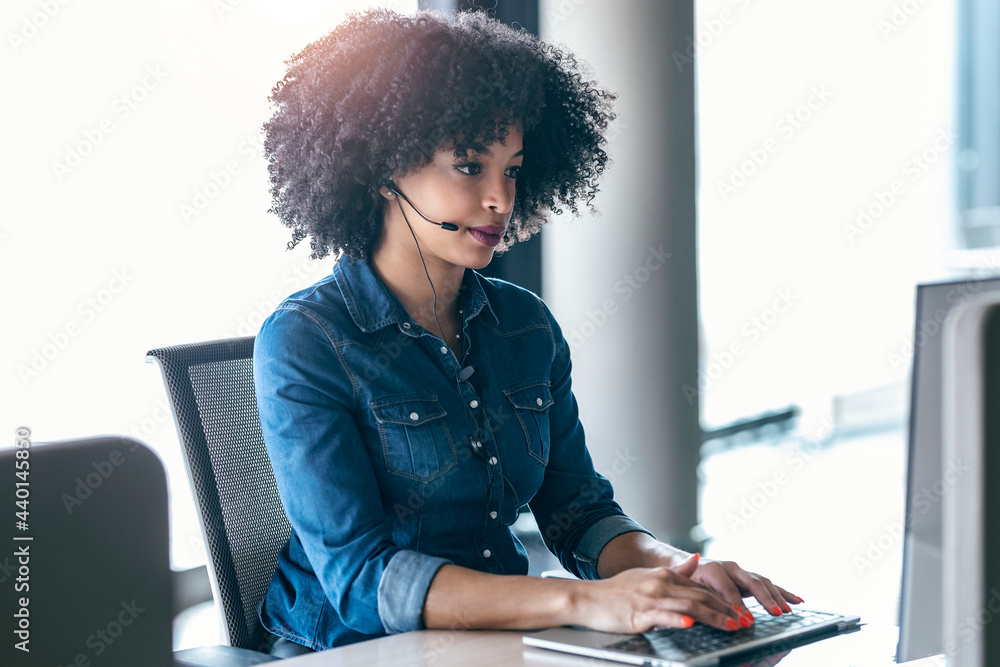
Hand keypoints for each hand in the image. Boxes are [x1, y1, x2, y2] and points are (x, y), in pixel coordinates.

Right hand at [575, 554, 743, 633]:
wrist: (588, 598)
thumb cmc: (617, 591)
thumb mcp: (647, 575)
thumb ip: (675, 570)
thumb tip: (697, 559)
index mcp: (664, 575)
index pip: (701, 588)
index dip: (723, 600)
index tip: (741, 611)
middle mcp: (660, 583)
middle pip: (700, 596)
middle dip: (726, 610)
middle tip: (745, 621)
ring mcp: (649, 598)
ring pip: (688, 605)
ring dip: (713, 617)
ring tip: (731, 625)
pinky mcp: (638, 613)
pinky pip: (662, 616)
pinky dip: (678, 618)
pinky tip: (690, 623)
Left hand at [687, 555, 802, 618]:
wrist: (686, 566)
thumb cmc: (686, 581)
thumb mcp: (687, 589)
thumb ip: (698, 597)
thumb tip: (709, 612)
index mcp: (712, 569)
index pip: (728, 588)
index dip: (737, 605)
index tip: (746, 620)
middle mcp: (729, 567)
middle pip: (751, 582)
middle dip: (764, 599)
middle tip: (776, 613)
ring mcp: (740, 571)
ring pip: (762, 582)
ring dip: (777, 596)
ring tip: (787, 611)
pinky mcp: (748, 577)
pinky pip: (768, 584)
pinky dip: (783, 592)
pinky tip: (798, 600)